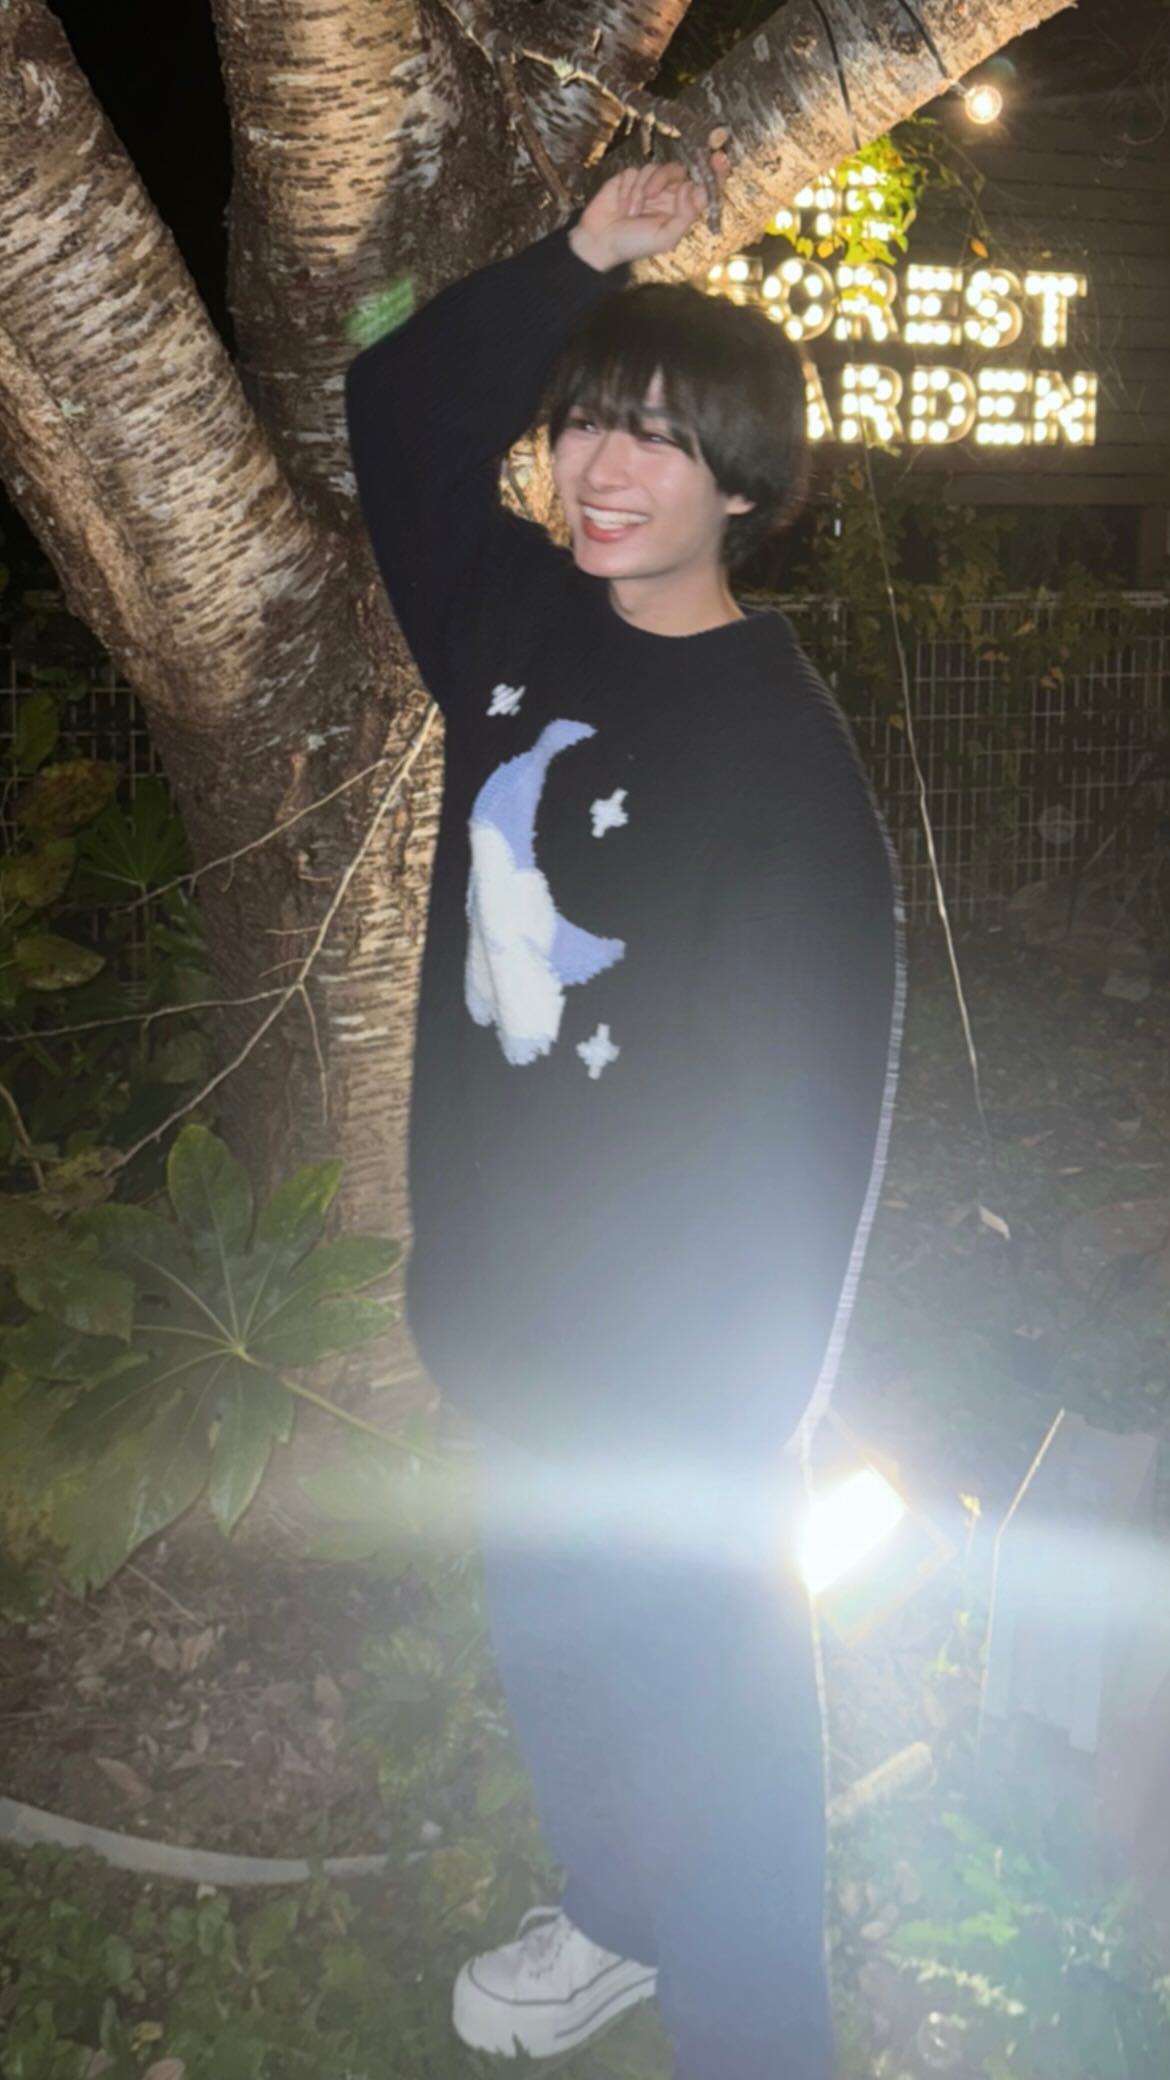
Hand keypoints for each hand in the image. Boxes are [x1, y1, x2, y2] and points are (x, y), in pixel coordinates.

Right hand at [568, 151, 729, 272]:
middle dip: (665, 180)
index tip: (719, 158)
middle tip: (651, 196)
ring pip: (655, 168)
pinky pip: (636, 171)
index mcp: (680, 209)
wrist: (599, 241)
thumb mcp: (666, 238)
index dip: (713, 172)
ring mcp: (648, 184)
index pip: (702, 186)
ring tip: (631, 212)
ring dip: (641, 191)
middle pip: (678, 171)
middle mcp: (668, 194)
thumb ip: (685, 215)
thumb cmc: (634, 244)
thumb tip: (695, 188)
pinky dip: (629, 189)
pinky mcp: (629, 178)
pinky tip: (622, 205)